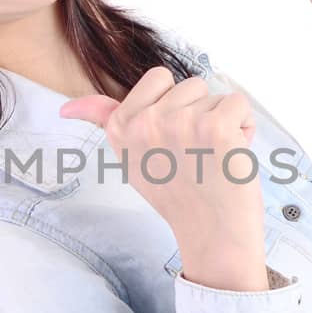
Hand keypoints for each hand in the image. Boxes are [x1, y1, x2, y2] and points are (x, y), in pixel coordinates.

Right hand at [59, 67, 268, 290]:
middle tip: (195, 154)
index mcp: (121, 126)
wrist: (212, 234)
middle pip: (189, 85)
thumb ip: (105, 121)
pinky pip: (239, 103)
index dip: (174, 106)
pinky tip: (232, 155)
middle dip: (199, 114)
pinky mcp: (216, 128)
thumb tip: (67, 106)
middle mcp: (145, 123)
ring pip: (215, 95)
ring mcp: (180, 124)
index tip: (171, 141)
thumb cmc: (178, 194)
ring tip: (213, 157)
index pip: (158, 78)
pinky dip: (244, 127)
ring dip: (223, 122)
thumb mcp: (130, 156)